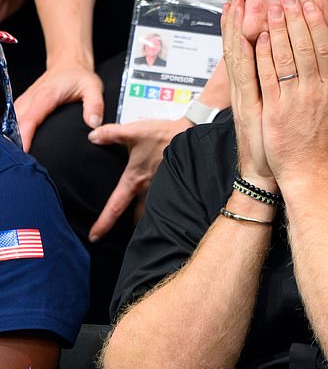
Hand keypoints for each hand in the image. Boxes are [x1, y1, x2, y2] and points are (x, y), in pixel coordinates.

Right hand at [14, 64, 102, 150]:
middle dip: (16, 140)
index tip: (24, 150)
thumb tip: (93, 124)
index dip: (25, 135)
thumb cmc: (80, 76)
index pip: (31, 118)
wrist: (69, 63)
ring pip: (12, 120)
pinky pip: (13, 118)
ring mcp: (26, 100)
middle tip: (21, 160)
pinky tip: (17, 142)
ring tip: (18, 155)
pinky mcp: (24, 103)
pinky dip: (13, 130)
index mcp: (46, 95)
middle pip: (16, 121)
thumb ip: (95, 106)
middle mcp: (32, 97)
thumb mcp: (93, 88)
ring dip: (13, 136)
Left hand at [86, 116, 191, 241]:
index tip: (94, 237)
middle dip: (132, 226)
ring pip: (154, 211)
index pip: (115, 207)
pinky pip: (167, 202)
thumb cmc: (165, 136)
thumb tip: (92, 136)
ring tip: (147, 223)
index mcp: (134, 180)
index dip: (103, 223)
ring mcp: (164, 188)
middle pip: (137, 216)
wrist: (193, 135)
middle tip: (126, 234)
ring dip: (149, 217)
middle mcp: (149, 189)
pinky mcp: (176, 185)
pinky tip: (163, 205)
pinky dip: (162, 206)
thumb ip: (110, 134)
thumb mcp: (133, 131)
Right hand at [222, 0, 274, 190]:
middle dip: (238, 21)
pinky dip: (252, 58)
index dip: (243, 27)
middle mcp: (247, 90)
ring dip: (239, 30)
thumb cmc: (280, 144)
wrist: (273, 175)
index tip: (244, 3)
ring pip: (241, 57)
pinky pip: (252, 79)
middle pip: (240, 48)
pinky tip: (254, 38)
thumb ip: (283, 86)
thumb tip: (287, 66)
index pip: (249, 50)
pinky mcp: (254, 109)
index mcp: (255, 89)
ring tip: (236, 5)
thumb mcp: (278, 111)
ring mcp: (248, 98)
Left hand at [257, 0, 327, 181]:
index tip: (309, 6)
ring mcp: (293, 100)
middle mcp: (314, 92)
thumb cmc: (326, 145)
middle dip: (295, 20)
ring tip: (272, 8)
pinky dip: (262, 55)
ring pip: (285, 58)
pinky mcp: (273, 110)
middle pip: (304, 48)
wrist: (310, 173)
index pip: (325, 49)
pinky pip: (267, 77)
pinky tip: (258, 37)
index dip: (316, 25)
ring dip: (277, 30)